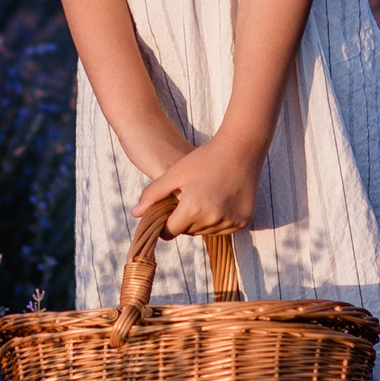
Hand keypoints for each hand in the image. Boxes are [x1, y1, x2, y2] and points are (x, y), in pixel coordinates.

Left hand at [132, 134, 261, 235]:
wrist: (241, 149)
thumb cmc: (204, 159)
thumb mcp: (175, 173)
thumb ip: (153, 194)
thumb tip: (135, 213)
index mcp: (193, 208)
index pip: (170, 231)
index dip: (165, 223)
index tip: (167, 211)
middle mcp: (213, 219)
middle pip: (189, 231)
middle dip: (184, 219)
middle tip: (188, 198)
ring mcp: (231, 221)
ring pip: (206, 231)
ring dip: (201, 220)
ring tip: (204, 197)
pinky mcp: (244, 221)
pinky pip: (224, 228)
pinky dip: (218, 219)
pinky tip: (219, 200)